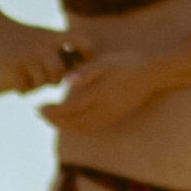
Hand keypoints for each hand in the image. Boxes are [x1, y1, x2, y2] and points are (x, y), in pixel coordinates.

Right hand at [0, 22, 81, 94]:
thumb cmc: (20, 32)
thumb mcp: (42, 33)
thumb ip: (58, 47)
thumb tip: (75, 71)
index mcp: (54, 36)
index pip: (83, 44)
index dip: (87, 57)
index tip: (78, 65)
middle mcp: (44, 45)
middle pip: (59, 74)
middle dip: (54, 80)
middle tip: (47, 80)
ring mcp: (28, 56)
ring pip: (41, 82)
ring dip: (37, 86)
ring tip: (32, 82)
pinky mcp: (11, 66)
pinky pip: (24, 88)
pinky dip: (23, 90)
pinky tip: (20, 88)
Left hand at [43, 52, 169, 131]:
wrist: (153, 72)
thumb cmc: (128, 63)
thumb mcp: (106, 62)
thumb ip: (86, 71)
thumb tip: (66, 80)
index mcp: (99, 96)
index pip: (69, 110)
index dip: (52, 111)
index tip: (38, 107)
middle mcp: (104, 110)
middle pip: (73, 123)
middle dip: (54, 121)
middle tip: (39, 115)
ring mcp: (111, 115)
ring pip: (83, 128)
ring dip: (64, 126)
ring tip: (51, 119)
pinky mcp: (116, 116)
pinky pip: (92, 127)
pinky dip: (78, 127)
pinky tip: (72, 121)